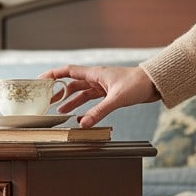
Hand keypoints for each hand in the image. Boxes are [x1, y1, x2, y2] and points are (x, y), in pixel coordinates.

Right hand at [40, 65, 160, 127]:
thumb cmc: (138, 84)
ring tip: (59, 111)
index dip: (53, 75)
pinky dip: (83, 106)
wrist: (155, 83)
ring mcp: (102, 85)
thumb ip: (99, 112)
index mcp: (95, 74)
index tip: (40, 80)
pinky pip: (90, 99)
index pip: (68, 71)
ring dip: (69, 101)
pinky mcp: (108, 93)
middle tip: (46, 101)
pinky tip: (78, 115)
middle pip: (71, 83)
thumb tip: (83, 124)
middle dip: (58, 92)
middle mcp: (96, 78)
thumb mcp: (116, 99)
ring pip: (80, 92)